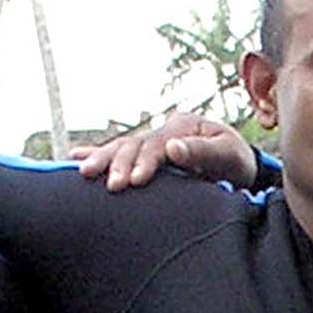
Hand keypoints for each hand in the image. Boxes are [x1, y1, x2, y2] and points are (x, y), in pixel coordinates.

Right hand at [71, 112, 258, 190]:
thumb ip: (203, 153)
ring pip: (122, 146)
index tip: (134, 181)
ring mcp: (153, 140)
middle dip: (118, 163)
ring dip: (102, 159)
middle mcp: (164, 130)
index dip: (145, 162)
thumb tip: (174, 147)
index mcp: (184, 127)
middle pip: (134, 143)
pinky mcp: (147, 153)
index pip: (158, 145)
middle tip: (111, 185)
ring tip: (83, 173)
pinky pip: (120, 152)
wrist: (237, 165)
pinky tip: (74, 158)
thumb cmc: (236, 163)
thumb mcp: (229, 156)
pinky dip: (97, 153)